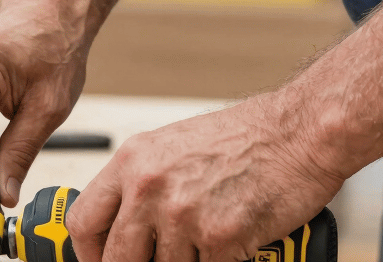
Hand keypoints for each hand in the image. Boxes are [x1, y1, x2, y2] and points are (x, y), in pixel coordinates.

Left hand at [65, 93, 344, 261]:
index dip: (88, 253)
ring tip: (204, 241)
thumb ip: (141, 184)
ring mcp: (182, 215)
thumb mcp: (172, 148)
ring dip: (184, 261)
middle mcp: (149, 188)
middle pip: (116, 258)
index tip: (100, 261)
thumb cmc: (244, 138)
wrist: (298, 133)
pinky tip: (230, 244)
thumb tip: (121, 226)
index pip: (84, 221)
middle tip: (153, 261)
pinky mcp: (219, 238)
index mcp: (132, 162)